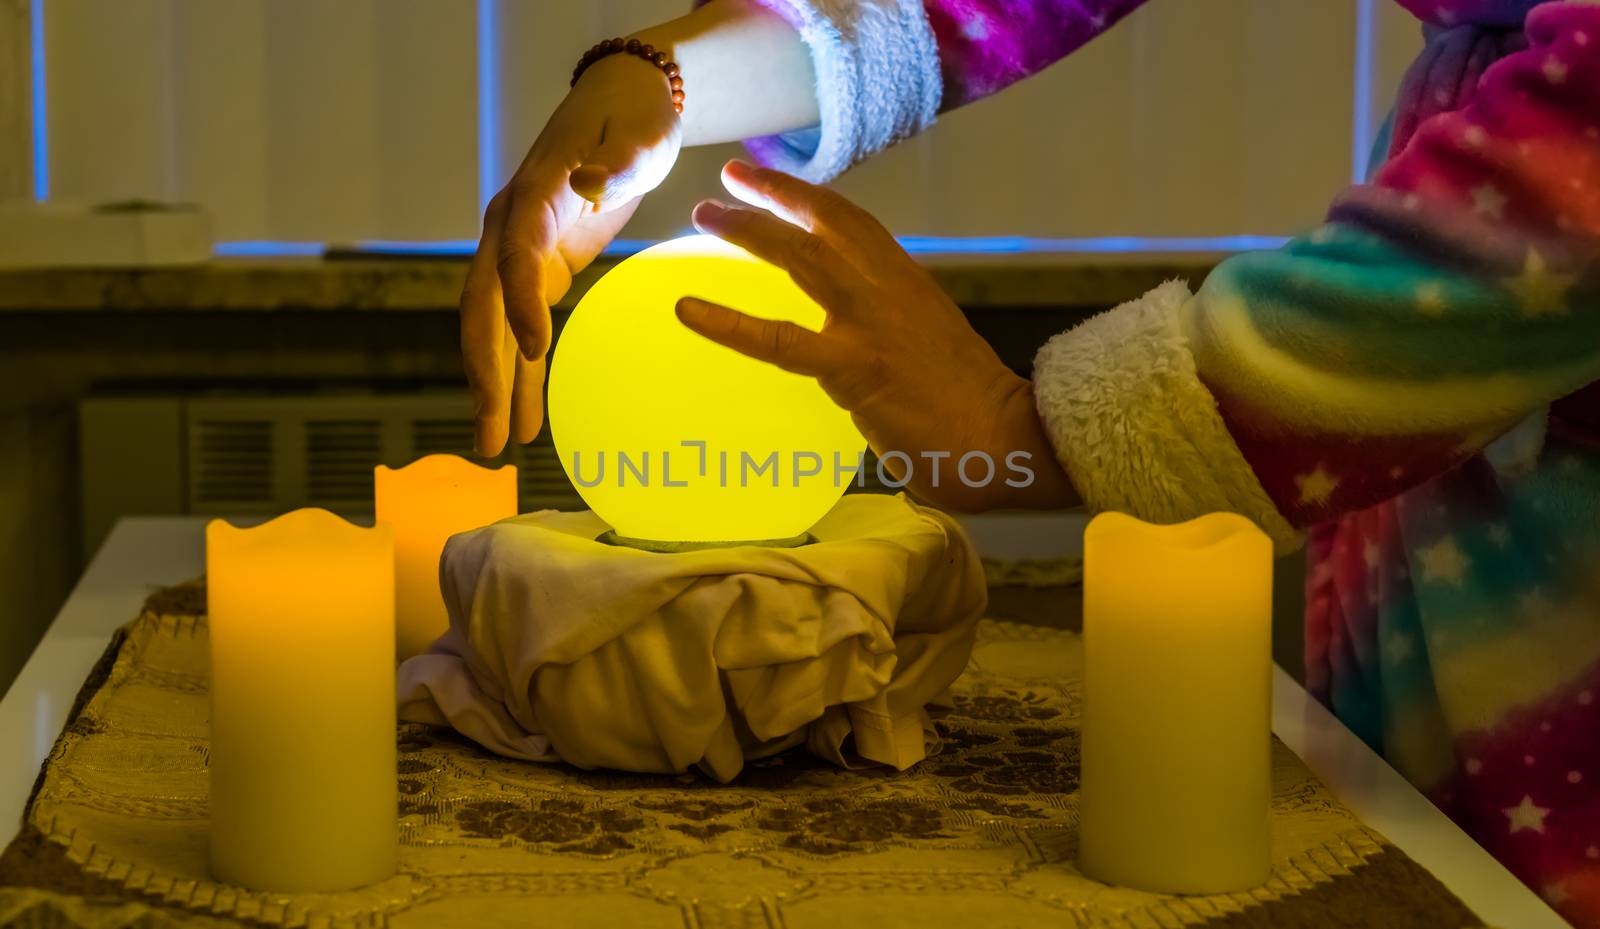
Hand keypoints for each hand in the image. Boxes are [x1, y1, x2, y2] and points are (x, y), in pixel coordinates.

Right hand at [462, 53, 682, 455]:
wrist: (622, 103)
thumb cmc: (633, 118)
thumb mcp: (639, 134)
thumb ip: (618, 162)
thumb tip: (588, 183)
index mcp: (533, 196)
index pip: (515, 255)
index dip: (518, 302)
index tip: (538, 349)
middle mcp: (511, 228)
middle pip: (484, 306)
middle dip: (485, 371)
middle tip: (491, 432)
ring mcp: (519, 251)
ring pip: (495, 329)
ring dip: (496, 387)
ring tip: (497, 446)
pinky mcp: (539, 268)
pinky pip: (522, 329)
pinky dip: (524, 374)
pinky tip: (529, 423)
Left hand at [677, 161, 1078, 511]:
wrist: (1007, 439)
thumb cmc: (972, 412)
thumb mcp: (929, 350)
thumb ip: (890, 337)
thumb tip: (857, 353)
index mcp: (908, 284)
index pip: (853, 223)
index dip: (807, 197)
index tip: (768, 182)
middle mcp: (889, 289)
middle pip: (824, 224)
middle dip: (771, 196)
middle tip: (725, 183)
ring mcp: (871, 324)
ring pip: (801, 258)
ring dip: (749, 229)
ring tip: (705, 214)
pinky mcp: (854, 365)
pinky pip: (779, 339)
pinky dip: (729, 322)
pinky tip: (688, 309)